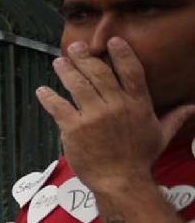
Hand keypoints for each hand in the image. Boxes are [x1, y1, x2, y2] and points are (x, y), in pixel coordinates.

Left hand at [37, 38, 194, 194]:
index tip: (112, 40)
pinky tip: (42, 90)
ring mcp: (94, 116)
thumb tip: (192, 107)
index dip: (122, 53)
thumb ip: (174, 117)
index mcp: (138, 104)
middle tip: (76, 46)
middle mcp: (117, 106)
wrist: (120, 181)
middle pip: (100, 73)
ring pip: (78, 85)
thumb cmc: (139, 159)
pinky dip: (49, 97)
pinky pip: (59, 107)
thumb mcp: (161, 135)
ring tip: (58, 62)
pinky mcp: (75, 128)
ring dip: (66, 71)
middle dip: (86, 57)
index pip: (132, 71)